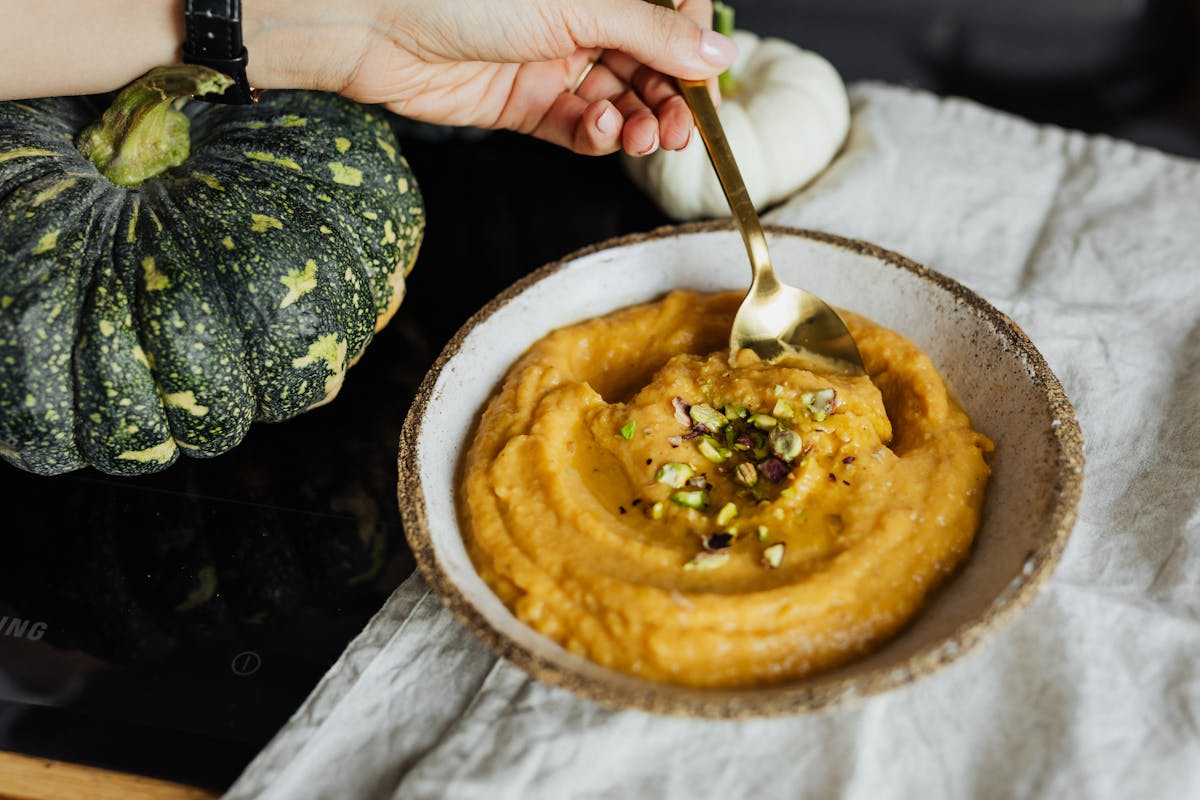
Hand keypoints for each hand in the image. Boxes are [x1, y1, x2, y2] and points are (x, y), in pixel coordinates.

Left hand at [246, 0, 736, 155]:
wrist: (376, 23)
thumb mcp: (577, 5)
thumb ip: (651, 34)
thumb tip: (716, 56)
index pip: (667, 18)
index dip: (692, 52)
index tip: (707, 81)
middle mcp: (579, 19)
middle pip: (648, 65)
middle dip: (671, 99)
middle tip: (683, 128)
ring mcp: (551, 61)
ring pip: (619, 100)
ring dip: (641, 122)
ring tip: (646, 136)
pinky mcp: (525, 103)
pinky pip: (579, 127)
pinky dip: (600, 134)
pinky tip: (604, 129)